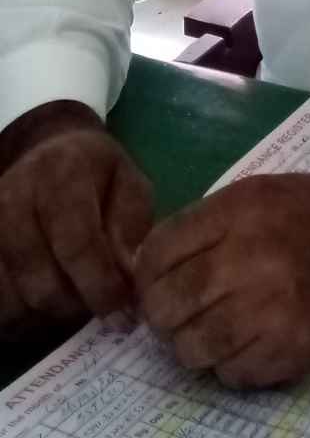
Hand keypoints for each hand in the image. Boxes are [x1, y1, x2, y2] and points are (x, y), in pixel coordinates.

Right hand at [0, 102, 153, 331]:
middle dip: (78, 304)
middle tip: (102, 305)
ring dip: (50, 314)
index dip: (100, 285)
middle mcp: (13, 199)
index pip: (76, 243)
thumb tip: (127, 276)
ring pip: (13, 303)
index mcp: (60, 174)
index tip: (122, 311)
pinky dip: (23, 317)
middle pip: (41, 283)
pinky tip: (47, 300)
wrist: (51, 157)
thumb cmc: (99, 176)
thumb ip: (131, 227)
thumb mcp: (130, 186)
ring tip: (76, 296)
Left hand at [134, 173, 309, 388]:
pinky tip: (254, 343)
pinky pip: (231, 374)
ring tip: (219, 331)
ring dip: (196, 345)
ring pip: (191, 348)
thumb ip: (211, 222)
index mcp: (243, 208)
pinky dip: (233, 365)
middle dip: (165, 314)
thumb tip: (152, 261)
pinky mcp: (293, 348)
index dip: (148, 274)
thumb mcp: (267, 193)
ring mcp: (272, 306)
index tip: (159, 282)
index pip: (158, 252)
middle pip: (166, 305)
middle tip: (184, 313)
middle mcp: (251, 255)